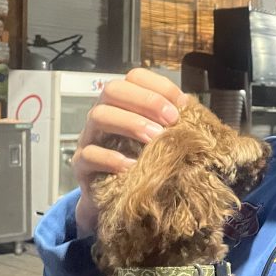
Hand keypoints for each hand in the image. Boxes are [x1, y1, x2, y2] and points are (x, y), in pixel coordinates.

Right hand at [73, 68, 190, 234]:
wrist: (119, 198)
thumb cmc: (143, 162)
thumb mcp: (160, 140)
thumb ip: (174, 123)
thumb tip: (194, 110)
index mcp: (124, 102)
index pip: (135, 77)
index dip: (159, 86)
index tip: (182, 105)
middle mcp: (104, 113)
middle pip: (113, 89)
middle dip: (145, 101)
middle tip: (170, 120)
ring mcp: (89, 137)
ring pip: (99, 115)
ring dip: (130, 124)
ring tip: (155, 140)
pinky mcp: (81, 164)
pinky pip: (89, 154)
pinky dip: (111, 158)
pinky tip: (131, 166)